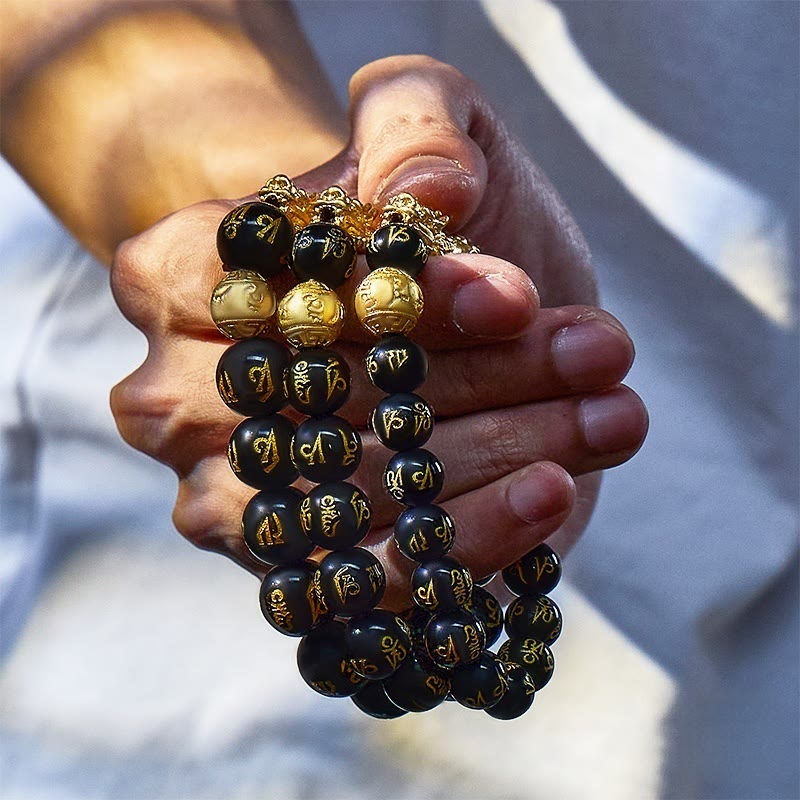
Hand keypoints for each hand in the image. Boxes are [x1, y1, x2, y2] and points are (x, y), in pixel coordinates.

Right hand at [110, 57, 646, 605]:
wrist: (418, 304)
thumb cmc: (409, 213)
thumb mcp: (419, 118)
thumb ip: (415, 126)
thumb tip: (435, 191)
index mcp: (174, 278)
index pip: (278, 297)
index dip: (401, 302)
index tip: (513, 295)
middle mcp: (179, 401)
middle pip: (326, 407)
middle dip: (478, 381)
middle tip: (600, 353)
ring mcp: (231, 497)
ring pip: (361, 496)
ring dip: (501, 457)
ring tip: (613, 413)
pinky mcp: (298, 564)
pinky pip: (376, 577)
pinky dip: (474, 540)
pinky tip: (555, 492)